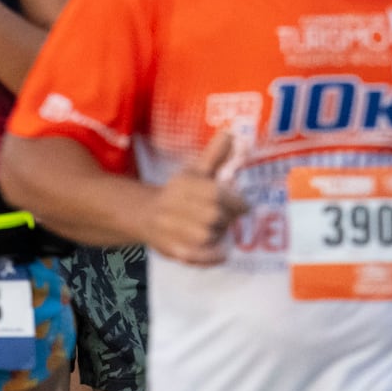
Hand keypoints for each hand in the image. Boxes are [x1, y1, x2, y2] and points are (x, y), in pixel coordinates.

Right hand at [145, 127, 248, 265]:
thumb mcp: (195, 171)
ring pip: (208, 236)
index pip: (215, 193)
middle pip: (214, 216)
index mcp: (183, 184)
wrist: (146, 215)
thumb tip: (231, 132)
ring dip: (220, 235)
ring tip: (219, 230)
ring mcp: (171, 230)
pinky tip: (220, 251)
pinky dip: (212, 256)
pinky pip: (198, 257)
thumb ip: (215, 155)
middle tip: (230, 219)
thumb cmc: (179, 192)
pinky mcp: (172, 251)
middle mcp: (174, 205)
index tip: (245, 205)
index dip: (235, 201)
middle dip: (227, 219)